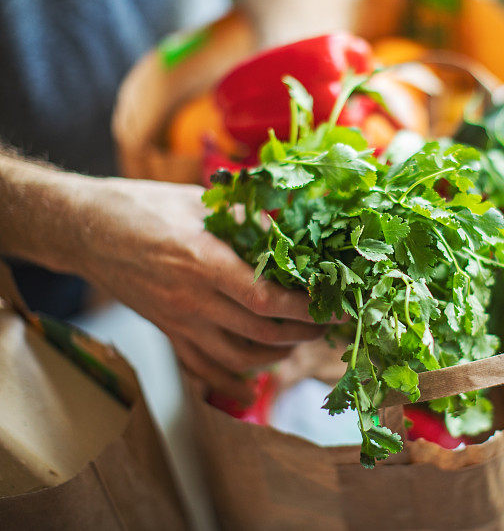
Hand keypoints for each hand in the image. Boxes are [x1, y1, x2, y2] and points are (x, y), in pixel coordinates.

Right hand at [71, 177, 328, 402]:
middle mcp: (192, 300)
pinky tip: (253, 385)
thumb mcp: (199, 201)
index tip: (336, 307)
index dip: (307, 309)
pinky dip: (232, 381)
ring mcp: (177, 322)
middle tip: (327, 323)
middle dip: (303, 333)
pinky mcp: (166, 332)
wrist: (84, 229)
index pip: (267, 300)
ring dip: (276, 356)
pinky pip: (202, 369)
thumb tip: (292, 233)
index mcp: (203, 262)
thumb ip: (247, 219)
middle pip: (261, 334)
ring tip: (298, 342)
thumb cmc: (142, 207)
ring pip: (237, 358)